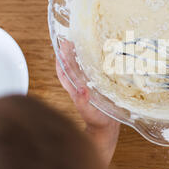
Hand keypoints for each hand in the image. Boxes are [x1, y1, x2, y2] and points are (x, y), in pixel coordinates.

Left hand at [56, 49, 119, 165]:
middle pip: (72, 67)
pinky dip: (94, 63)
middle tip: (70, 40)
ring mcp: (89, 86)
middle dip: (69, 54)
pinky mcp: (99, 87)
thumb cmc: (98, 122)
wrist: (107, 129)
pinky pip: (94, 72)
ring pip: (82, 68)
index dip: (61, 61)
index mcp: (76, 90)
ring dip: (80, 56)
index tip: (61, 49)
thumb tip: (80, 89)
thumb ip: (83, 102)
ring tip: (82, 43)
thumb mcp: (90, 113)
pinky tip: (99, 56)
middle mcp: (81, 86)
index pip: (64, 73)